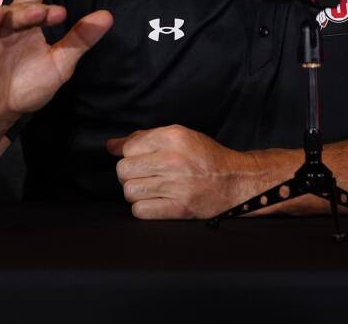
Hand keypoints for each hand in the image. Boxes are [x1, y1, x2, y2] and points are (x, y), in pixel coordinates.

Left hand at [106, 125, 253, 218]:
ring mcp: (175, 186)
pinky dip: (143, 208)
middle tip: (142, 175)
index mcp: (174, 137)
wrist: (236, 182)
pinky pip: (140, 210)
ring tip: (149, 188)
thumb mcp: (181, 136)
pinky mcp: (178, 208)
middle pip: (124, 169)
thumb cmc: (207, 158)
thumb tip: (111, 146)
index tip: (138, 159)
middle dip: (129, 173)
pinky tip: (154, 201)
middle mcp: (173, 160)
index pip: (129, 147)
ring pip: (129, 191)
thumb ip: (145, 138)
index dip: (129, 154)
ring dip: (135, 191)